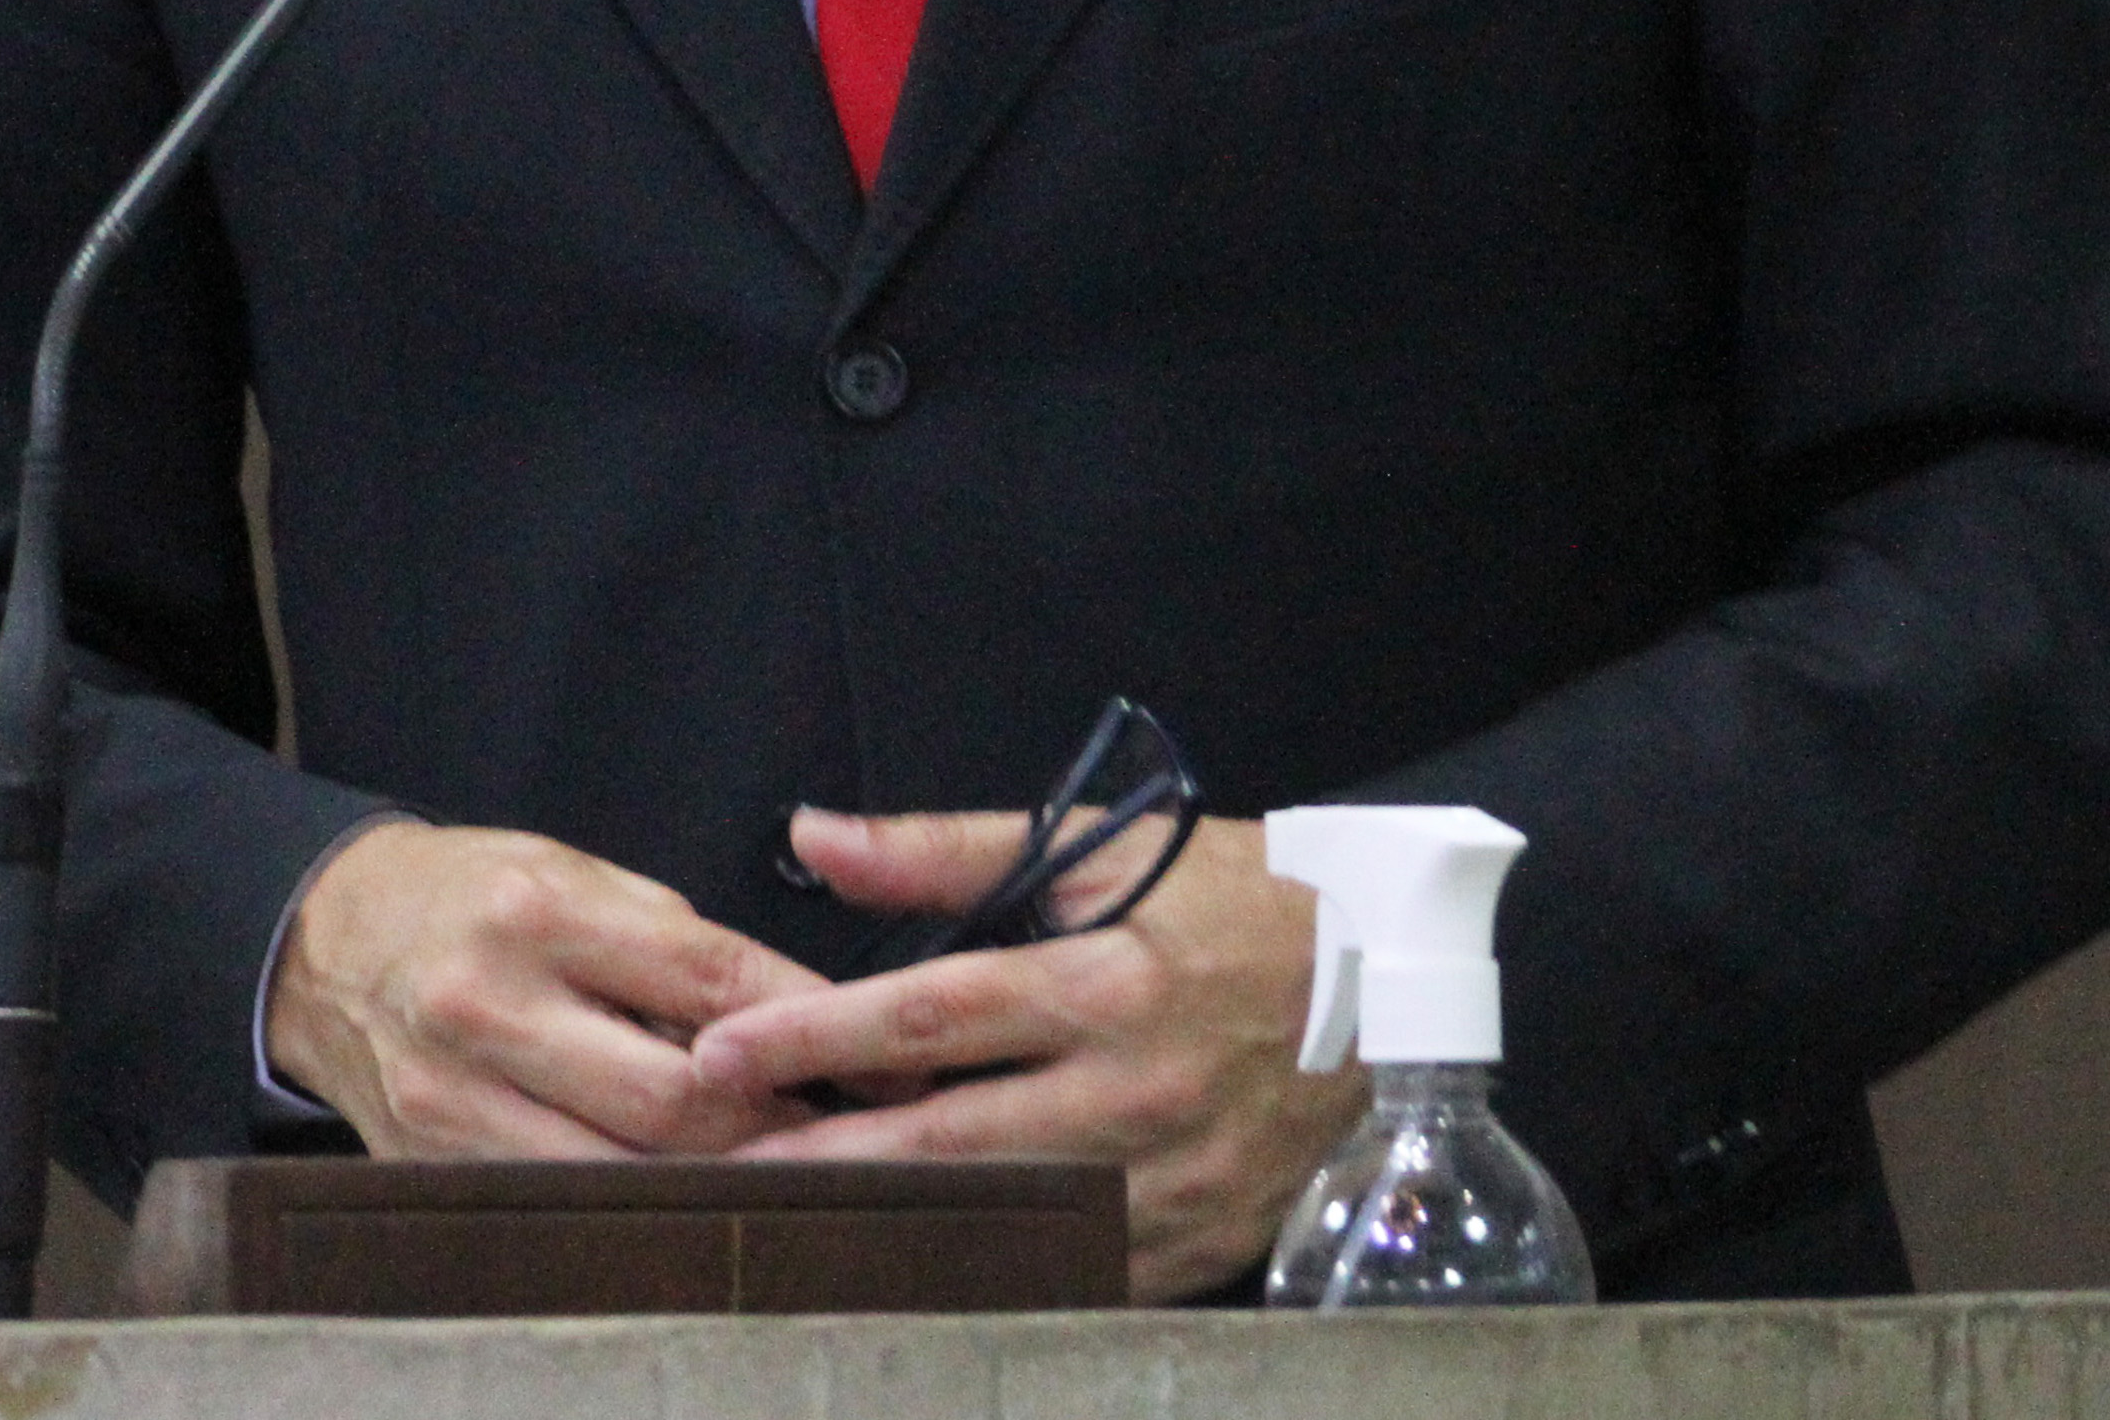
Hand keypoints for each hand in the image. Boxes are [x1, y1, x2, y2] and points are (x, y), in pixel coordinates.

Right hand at [263, 821, 827, 1159]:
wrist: (325, 940)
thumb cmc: (471, 898)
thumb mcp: (571, 873)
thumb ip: (671, 941)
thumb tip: (791, 1016)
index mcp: (537, 913)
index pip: (705, 975)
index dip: (806, 1019)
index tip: (876, 1050)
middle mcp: (488, 1006)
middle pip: (669, 1098)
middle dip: (770, 1121)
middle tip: (840, 1124)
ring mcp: (452, 1097)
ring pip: (620, 1171)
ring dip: (713, 1177)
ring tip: (780, 1167)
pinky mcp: (431, 1161)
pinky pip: (558, 1200)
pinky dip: (632, 1200)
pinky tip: (680, 1188)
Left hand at [688, 809, 1365, 1301]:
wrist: (1394, 984)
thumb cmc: (1235, 901)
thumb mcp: (1104, 851)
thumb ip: (945, 851)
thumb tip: (814, 837)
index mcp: (1102, 985)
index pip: (927, 1018)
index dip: (812, 1038)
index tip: (719, 1055)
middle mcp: (1132, 1092)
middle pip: (944, 1144)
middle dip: (818, 1162)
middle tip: (714, 1172)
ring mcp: (1167, 1181)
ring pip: (1000, 1223)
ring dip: (887, 1227)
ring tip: (783, 1227)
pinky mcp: (1195, 1242)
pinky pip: (1073, 1272)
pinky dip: (987, 1269)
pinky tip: (909, 1264)